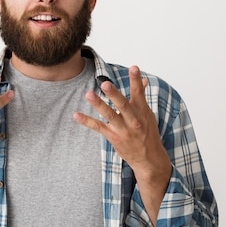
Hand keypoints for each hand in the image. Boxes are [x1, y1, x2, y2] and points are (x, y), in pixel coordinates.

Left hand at [73, 65, 170, 221]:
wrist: (149, 159)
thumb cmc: (148, 133)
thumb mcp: (148, 115)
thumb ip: (142, 97)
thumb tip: (143, 80)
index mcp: (142, 112)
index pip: (140, 93)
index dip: (136, 80)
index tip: (134, 67)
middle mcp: (134, 121)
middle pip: (124, 105)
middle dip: (115, 94)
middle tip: (106, 83)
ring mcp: (123, 130)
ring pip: (110, 116)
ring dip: (99, 105)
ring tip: (88, 94)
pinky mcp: (114, 137)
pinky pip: (99, 128)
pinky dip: (87, 122)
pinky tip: (76, 115)